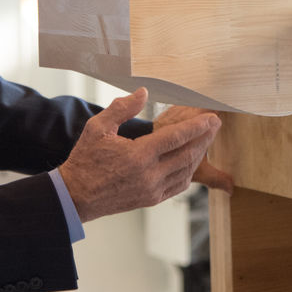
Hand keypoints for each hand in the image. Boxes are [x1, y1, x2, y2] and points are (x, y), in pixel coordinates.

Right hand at [60, 88, 220, 222]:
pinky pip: (178, 185)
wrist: (76, 196)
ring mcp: (152, 190)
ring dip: (199, 154)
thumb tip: (143, 92)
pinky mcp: (151, 199)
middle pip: (187, 153)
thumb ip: (122, 108)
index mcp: (138, 155)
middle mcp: (149, 175)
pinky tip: (191, 160)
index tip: (211, 117)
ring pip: (186, 171)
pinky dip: (189, 171)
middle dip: (205, 137)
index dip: (197, 126)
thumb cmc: (85, 160)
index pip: (176, 137)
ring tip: (207, 139)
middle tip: (216, 124)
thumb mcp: (97, 128)